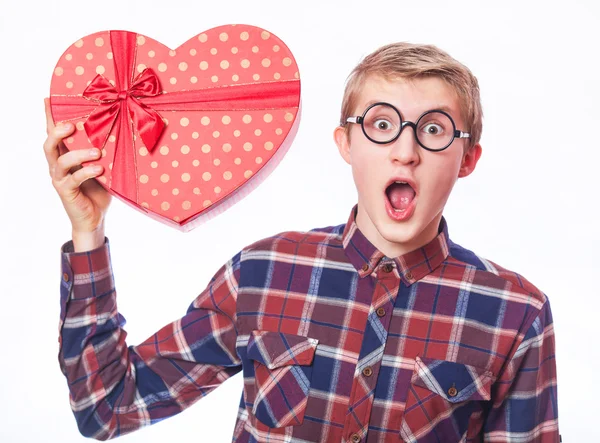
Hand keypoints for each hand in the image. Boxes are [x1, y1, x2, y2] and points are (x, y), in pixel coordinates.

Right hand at [43, 97, 111, 234]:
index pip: (54, 132)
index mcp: (65, 154)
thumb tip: (121, 127)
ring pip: (60, 161)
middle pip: (49, 144)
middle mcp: (58, 165)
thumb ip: (103, 148)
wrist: (96, 217)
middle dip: (57, 132)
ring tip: (97, 151)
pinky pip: (73, 179)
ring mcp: (60, 179)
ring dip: (78, 154)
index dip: (50, 116)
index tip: (50, 99)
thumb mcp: (103, 164)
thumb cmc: (100, 187)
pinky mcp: (66, 192)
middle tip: (72, 125)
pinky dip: (86, 172)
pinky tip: (99, 169)